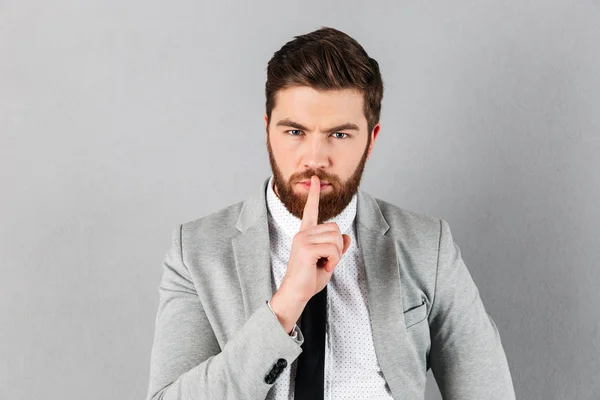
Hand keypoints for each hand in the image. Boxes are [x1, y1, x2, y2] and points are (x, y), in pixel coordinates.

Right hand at [279, 175, 351, 303]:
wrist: (296, 293)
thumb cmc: (309, 279)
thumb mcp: (328, 261)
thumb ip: (336, 248)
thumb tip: (346, 237)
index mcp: (305, 234)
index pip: (310, 210)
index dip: (314, 194)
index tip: (315, 179)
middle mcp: (302, 233)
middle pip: (335, 228)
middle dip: (337, 247)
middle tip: (326, 261)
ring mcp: (302, 239)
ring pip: (335, 238)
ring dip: (335, 255)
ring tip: (323, 264)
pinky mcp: (305, 248)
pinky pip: (332, 249)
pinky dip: (333, 260)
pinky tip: (323, 266)